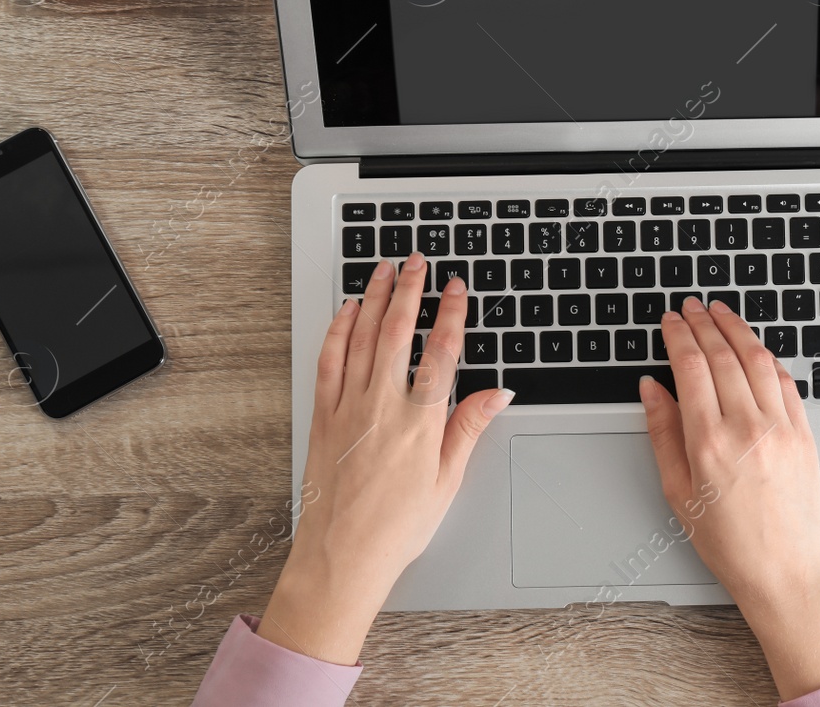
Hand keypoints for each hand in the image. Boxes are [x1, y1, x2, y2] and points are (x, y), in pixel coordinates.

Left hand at [259, 253, 512, 663]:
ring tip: (384, 270)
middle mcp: (382, 406)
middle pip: (398, 331)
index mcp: (420, 422)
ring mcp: (348, 407)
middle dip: (410, 290)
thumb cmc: (395, 527)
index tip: (457, 289)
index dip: (452, 314)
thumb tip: (496, 393)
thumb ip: (468, 428)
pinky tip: (346, 311)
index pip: (442, 352)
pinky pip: (330, 361)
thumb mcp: (447, 481)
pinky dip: (338, 330)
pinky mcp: (323, 416)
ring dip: (374, 298)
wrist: (342, 556)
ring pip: (362, 337)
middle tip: (418, 261)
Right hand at [640, 297, 819, 699]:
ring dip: (737, 329)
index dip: (678, 335)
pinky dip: (767, 358)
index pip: (690, 367)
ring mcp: (781, 428)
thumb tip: (652, 389)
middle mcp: (747, 427)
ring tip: (722, 313)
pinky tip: (755, 349)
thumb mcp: (678, 492)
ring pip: (757, 359)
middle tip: (691, 306)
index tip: (670, 320)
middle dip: (704, 323)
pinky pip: (785, 381)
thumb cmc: (731, 543)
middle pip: (723, 355)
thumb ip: (663, 433)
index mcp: (709, 442)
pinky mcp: (805, 434)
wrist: (786, 572)